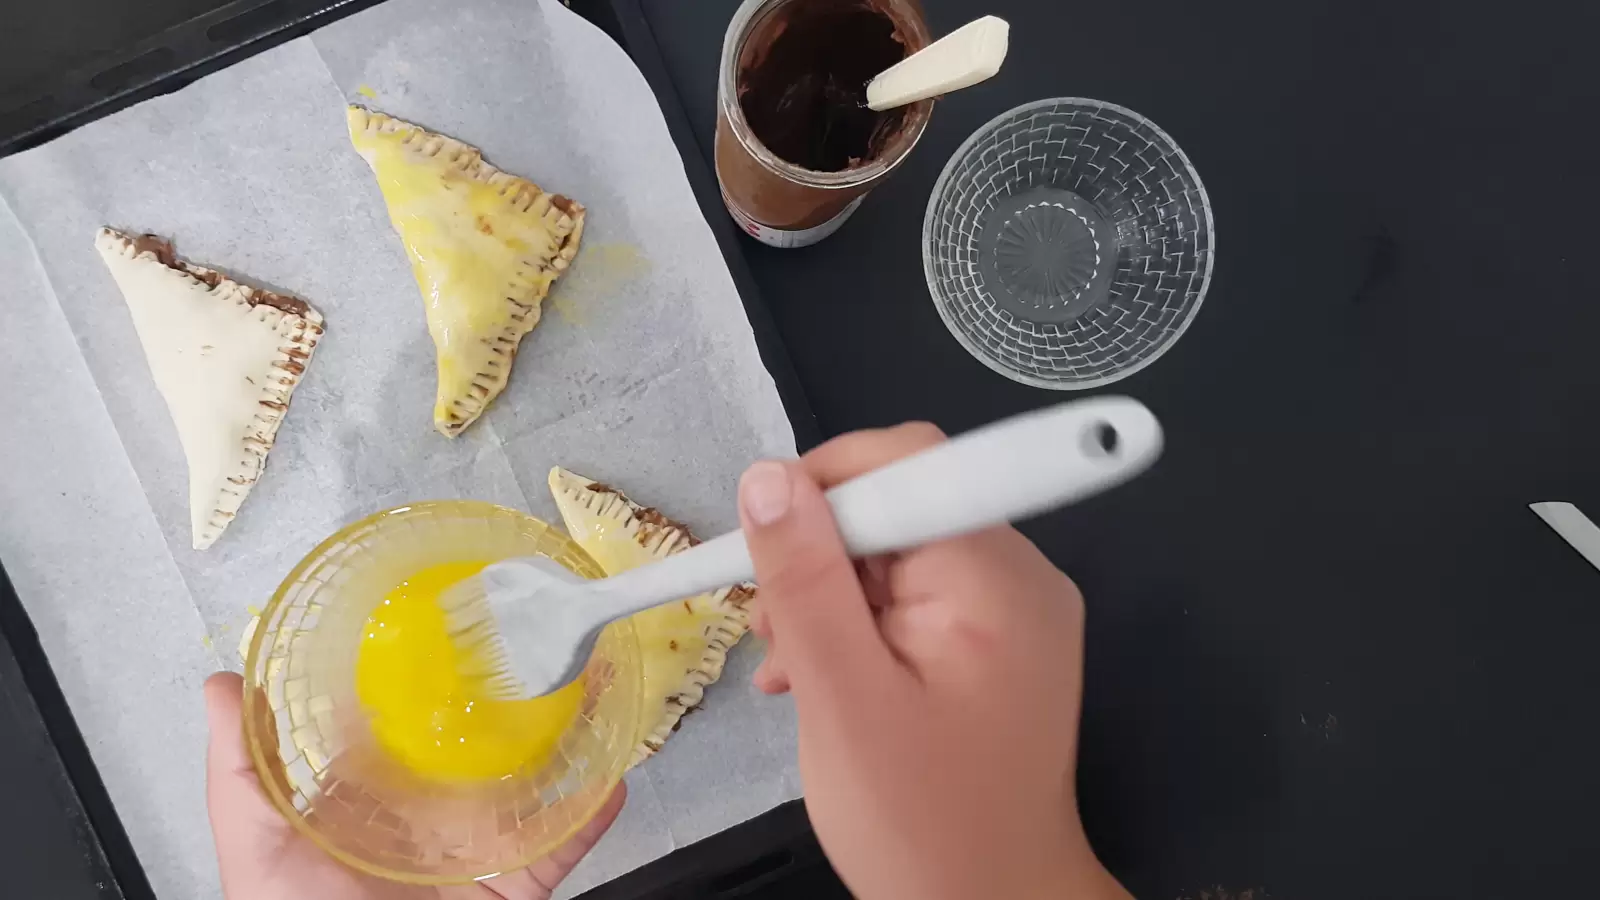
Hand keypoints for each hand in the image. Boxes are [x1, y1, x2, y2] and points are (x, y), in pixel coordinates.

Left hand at [204, 672, 623, 899]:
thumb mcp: (254, 841)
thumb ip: (241, 766)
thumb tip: (219, 686)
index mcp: (366, 810)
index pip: (393, 737)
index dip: (415, 688)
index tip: (441, 633)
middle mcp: (424, 827)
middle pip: (473, 758)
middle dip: (506, 711)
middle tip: (534, 655)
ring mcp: (471, 858)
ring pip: (527, 795)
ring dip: (562, 752)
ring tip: (588, 700)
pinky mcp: (510, 888)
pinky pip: (557, 849)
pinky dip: (589, 816)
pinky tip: (611, 780)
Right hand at [739, 423, 1132, 899]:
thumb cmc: (922, 824)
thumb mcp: (844, 700)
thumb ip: (806, 582)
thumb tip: (767, 477)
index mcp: (995, 578)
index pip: (912, 459)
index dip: (828, 482)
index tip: (768, 543)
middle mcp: (1018, 576)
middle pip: (902, 504)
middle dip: (823, 553)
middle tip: (772, 630)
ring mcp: (1013, 611)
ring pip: (900, 551)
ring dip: (832, 595)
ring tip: (791, 670)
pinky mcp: (999, 642)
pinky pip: (917, 595)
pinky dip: (861, 622)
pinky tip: (821, 678)